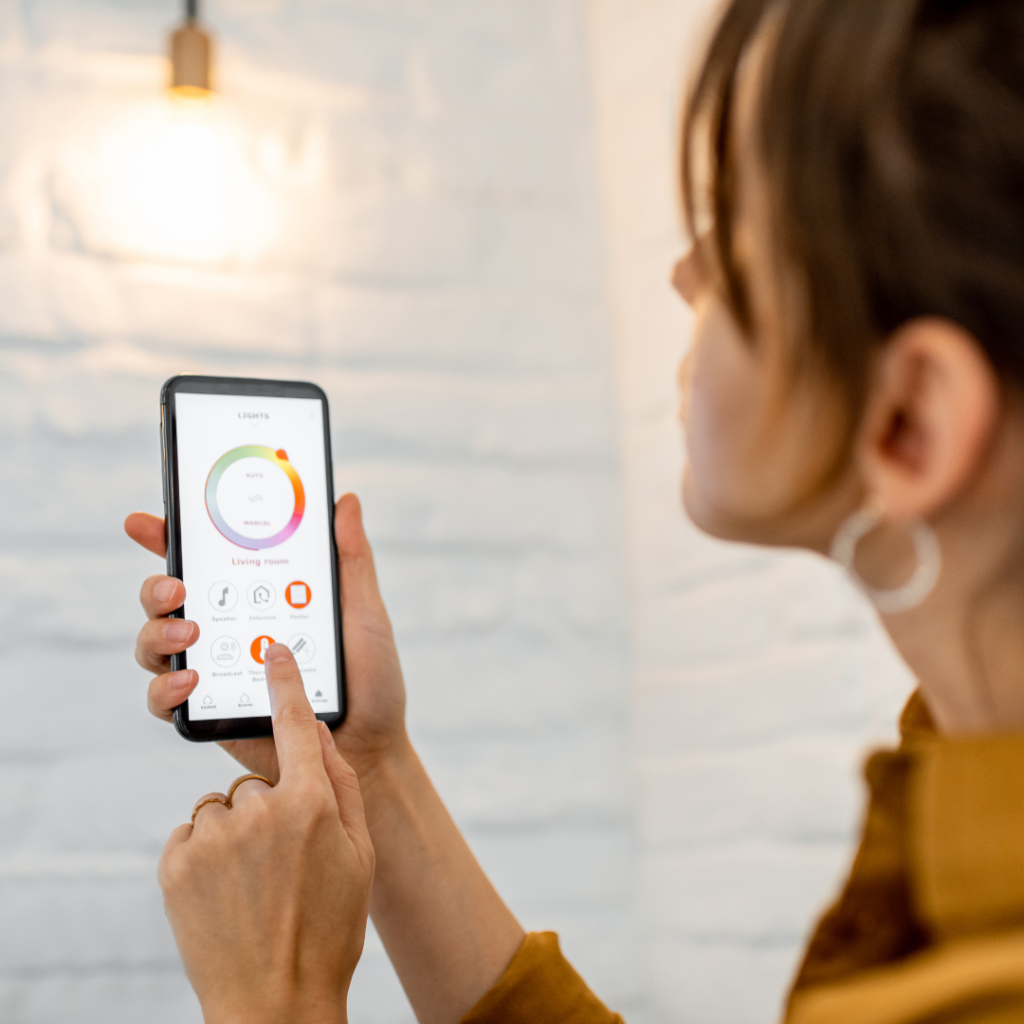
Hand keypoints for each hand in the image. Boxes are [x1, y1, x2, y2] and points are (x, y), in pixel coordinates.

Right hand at [125, 494, 407, 782]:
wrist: (371, 746)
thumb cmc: (370, 678)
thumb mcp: (364, 612)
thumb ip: (351, 559)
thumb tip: (346, 501)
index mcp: (257, 597)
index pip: (204, 560)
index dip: (168, 537)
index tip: (146, 522)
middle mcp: (227, 628)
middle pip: (166, 598)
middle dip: (157, 585)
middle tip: (177, 585)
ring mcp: (214, 670)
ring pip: (156, 643)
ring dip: (158, 632)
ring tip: (190, 634)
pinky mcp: (208, 713)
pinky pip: (165, 699)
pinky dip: (165, 688)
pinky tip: (190, 681)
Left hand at [159, 644, 373, 1023]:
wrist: (274, 1002)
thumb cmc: (329, 929)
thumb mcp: (358, 855)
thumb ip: (342, 787)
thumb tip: (319, 736)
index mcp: (312, 805)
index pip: (296, 724)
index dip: (285, 682)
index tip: (275, 650)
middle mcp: (261, 811)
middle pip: (258, 781)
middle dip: (269, 809)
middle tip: (283, 864)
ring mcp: (215, 837)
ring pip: (222, 807)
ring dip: (235, 834)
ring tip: (252, 885)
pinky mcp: (178, 863)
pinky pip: (193, 834)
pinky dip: (206, 856)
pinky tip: (225, 894)